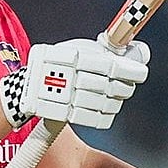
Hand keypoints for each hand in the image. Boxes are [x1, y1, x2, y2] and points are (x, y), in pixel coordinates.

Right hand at [0, 35, 148, 128]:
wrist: (28, 85)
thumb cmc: (57, 63)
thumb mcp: (78, 48)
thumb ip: (105, 50)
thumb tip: (138, 52)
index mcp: (78, 57)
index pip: (116, 67)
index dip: (133, 71)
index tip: (139, 71)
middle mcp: (74, 77)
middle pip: (115, 87)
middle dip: (125, 86)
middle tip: (124, 82)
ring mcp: (71, 98)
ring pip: (109, 104)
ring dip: (115, 100)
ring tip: (109, 93)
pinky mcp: (68, 115)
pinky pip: (99, 119)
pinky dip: (106, 114)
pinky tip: (103, 106)